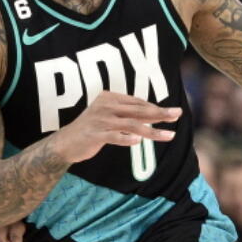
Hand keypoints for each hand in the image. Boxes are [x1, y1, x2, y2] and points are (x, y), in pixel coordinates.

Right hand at [51, 91, 180, 163]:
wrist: (65, 143)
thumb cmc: (90, 130)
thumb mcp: (107, 116)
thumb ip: (125, 114)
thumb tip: (151, 114)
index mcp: (108, 98)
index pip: (136, 102)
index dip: (155, 107)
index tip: (171, 113)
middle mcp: (104, 106)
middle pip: (137, 110)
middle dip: (159, 113)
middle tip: (177, 114)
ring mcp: (99, 121)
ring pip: (131, 125)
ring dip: (152, 131)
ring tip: (168, 135)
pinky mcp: (94, 135)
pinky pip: (114, 137)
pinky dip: (127, 139)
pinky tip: (139, 141)